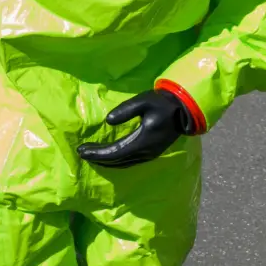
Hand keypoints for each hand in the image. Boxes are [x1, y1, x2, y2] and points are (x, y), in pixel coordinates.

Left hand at [77, 89, 193, 168]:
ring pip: (123, 164)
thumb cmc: (163, 103)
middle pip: (116, 161)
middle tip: (82, 152)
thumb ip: (125, 110)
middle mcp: (145, 152)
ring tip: (92, 156)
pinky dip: (117, 161)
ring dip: (106, 161)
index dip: (96, 153)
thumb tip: (108, 121)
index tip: (81, 149)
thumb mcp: (144, 101)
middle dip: (98, 158)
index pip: (114, 152)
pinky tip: (110, 157)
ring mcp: (150, 154)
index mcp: (142, 141)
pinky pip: (130, 161)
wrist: (185, 109)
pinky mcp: (152, 153)